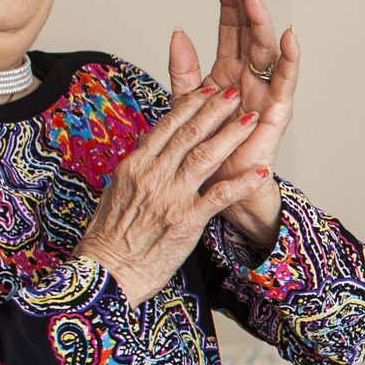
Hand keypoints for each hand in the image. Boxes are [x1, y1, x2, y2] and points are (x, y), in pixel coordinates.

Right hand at [74, 84, 267, 304]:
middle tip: (235, 93)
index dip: (191, 105)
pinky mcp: (186, 222)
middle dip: (216, 110)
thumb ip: (137, 165)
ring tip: (251, 119)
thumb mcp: (116, 192)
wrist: (105, 274)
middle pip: (189, 134)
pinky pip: (220, 197)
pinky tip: (260, 172)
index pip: (167, 125)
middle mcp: (152, 176)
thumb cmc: (109, 237)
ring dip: (231, 136)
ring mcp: (170, 198)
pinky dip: (242, 183)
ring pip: (206, 157)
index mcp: (135, 165)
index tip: (208, 90)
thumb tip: (147, 142)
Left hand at [172, 0, 299, 253]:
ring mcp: (266, 95)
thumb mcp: (187, 107)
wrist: (220, 196)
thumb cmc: (208, 157)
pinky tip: (289, 35)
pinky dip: (290, 59)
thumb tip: (178, 32)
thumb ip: (185, 71)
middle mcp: (250, 81)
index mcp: (228, 76)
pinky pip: (286, 82)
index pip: (230, 32)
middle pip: (251, 34)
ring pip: (267, 51)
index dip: (227, 5)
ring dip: (263, 21)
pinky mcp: (276, 115)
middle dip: (247, 4)